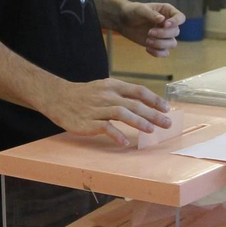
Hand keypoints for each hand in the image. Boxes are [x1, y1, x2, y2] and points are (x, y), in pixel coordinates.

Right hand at [43, 77, 172, 147]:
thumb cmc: (85, 95)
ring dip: (138, 122)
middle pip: (134, 104)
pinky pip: (104, 127)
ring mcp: (97, 109)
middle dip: (153, 114)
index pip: (138, 91)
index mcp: (113, 86)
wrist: (58, 97)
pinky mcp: (88, 122)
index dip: (154, 100)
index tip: (167, 108)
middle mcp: (107, 95)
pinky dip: (116, 134)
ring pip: (121, 113)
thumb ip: (123, 95)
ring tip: (151, 130)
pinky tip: (125, 141)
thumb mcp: (104, 88)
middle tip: (167, 123)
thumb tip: (145, 104)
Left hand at [118, 2, 184, 57]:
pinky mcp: (158, 45)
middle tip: (149, 32)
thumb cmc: (133, 11)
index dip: (176, 22)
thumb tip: (162, 19)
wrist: (124, 21)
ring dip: (161, 44)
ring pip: (172, 44)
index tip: (165, 25)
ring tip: (147, 41)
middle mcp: (168, 24)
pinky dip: (158, 53)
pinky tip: (147, 48)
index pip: (180, 17)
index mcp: (167, 12)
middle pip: (176, 32)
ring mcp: (164, 35)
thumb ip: (151, 14)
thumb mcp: (140, 9)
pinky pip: (165, 52)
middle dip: (163, 34)